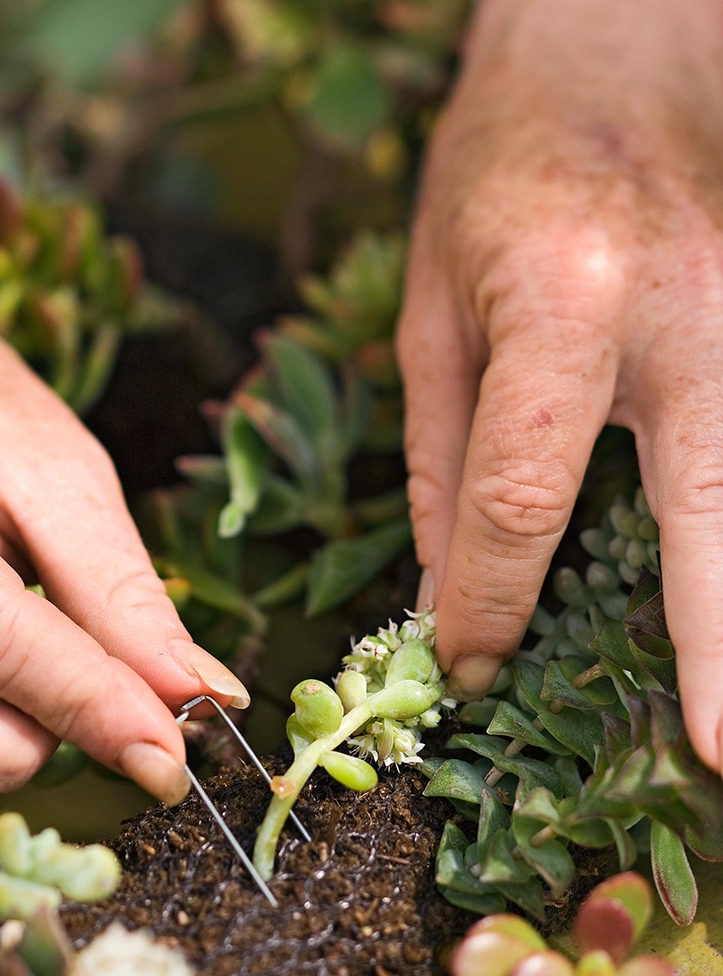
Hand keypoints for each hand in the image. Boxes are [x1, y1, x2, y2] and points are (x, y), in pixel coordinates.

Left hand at [396, 0, 722, 768]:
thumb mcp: (432, 299)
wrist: (621, 35)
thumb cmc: (502, 163)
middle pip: (709, 509)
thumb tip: (447, 582)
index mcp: (564, 303)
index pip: (523, 499)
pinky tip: (718, 592)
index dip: (489, 600)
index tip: (468, 665)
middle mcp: (685, 314)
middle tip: (717, 753)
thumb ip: (443, 449)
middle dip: (713, 644)